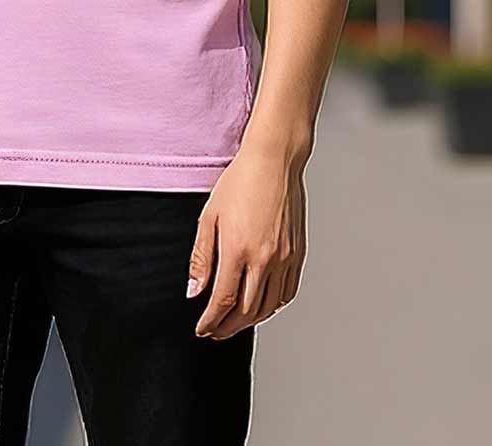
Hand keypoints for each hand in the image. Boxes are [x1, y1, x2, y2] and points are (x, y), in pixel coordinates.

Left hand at [186, 143, 306, 339]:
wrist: (274, 161)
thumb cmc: (240, 181)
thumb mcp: (209, 216)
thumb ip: (201, 258)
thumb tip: (194, 291)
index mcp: (238, 248)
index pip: (223, 300)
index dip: (211, 321)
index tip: (202, 329)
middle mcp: (264, 258)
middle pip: (246, 311)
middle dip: (227, 327)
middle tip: (215, 332)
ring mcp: (285, 258)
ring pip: (269, 307)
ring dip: (250, 321)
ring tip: (234, 322)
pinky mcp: (297, 254)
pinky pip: (287, 293)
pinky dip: (273, 307)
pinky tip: (261, 306)